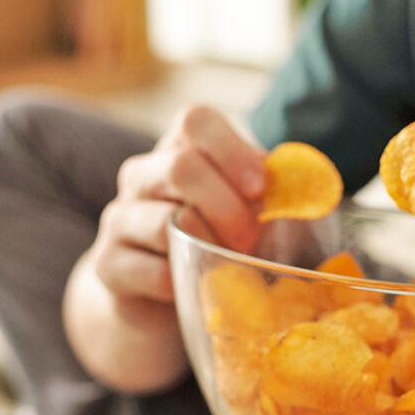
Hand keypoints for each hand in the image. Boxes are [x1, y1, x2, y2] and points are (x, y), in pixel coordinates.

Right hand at [93, 104, 265, 302]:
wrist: (158, 294)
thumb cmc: (216, 241)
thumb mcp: (246, 210)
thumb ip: (270, 192)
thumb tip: (304, 183)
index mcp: (179, 149)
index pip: (195, 119)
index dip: (233, 150)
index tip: (261, 188)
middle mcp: (142, 175)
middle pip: (181, 166)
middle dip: (228, 205)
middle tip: (250, 236)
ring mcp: (119, 218)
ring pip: (164, 222)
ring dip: (210, 246)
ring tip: (228, 263)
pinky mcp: (109, 264)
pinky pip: (155, 272)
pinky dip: (187, 282)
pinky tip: (197, 284)